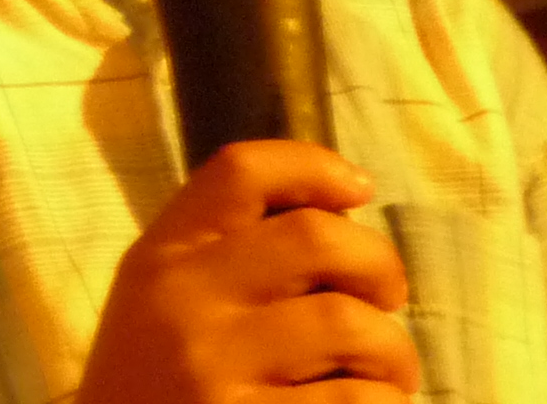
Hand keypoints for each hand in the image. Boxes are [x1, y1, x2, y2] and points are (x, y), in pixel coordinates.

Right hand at [81, 139, 418, 401]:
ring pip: (351, 326)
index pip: (241, 172)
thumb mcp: (159, 305)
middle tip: (389, 298)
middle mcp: (184, 304)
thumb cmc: (152, 388)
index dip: (314, 166)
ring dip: (393, 351)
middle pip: (316, 238)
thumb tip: (344, 216)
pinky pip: (354, 402)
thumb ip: (227, 256)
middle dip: (379, 264)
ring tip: (389, 373)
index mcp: (162, 259)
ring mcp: (213, 372)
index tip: (360, 190)